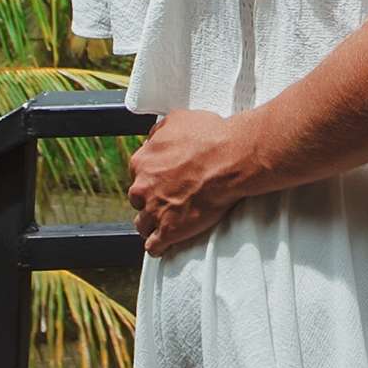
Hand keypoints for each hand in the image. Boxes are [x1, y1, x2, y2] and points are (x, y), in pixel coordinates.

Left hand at [128, 108, 259, 255]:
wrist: (230, 159)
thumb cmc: (209, 137)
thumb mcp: (177, 120)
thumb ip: (159, 131)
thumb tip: (153, 135)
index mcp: (143, 162)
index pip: (137, 175)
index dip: (151, 178)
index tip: (162, 181)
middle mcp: (143, 187)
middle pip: (138, 200)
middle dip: (150, 200)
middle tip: (166, 200)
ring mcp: (155, 211)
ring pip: (143, 224)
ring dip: (151, 224)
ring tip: (163, 224)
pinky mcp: (169, 231)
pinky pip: (154, 246)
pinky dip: (158, 247)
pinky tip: (163, 245)